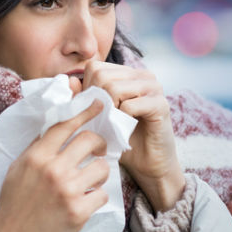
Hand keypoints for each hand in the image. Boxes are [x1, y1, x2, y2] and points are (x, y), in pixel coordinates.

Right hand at [0, 100, 109, 231]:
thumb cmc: (12, 206)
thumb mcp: (17, 170)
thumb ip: (37, 148)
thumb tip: (57, 128)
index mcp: (36, 156)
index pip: (65, 125)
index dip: (84, 111)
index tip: (98, 104)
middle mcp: (52, 169)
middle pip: (90, 140)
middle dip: (99, 144)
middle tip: (98, 151)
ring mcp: (67, 190)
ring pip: (102, 168)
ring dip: (100, 174)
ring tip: (90, 182)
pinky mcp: (78, 212)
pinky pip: (102, 194)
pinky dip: (96, 198)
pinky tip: (85, 202)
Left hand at [80, 61, 184, 211]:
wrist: (148, 163)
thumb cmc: (121, 138)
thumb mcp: (97, 116)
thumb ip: (83, 98)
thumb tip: (70, 81)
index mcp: (127, 73)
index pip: (95, 67)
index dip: (88, 89)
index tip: (94, 109)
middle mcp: (142, 75)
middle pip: (102, 76)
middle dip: (96, 101)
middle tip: (104, 119)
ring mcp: (154, 87)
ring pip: (113, 88)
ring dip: (108, 111)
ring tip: (114, 123)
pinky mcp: (161, 104)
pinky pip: (129, 106)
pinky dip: (121, 120)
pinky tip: (126, 128)